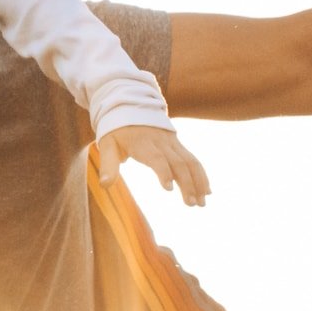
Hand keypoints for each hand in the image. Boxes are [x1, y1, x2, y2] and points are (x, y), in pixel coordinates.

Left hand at [96, 122, 211, 206]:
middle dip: (187, 183)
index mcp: (142, 143)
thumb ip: (108, 165)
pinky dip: (201, 175)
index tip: (169, 188)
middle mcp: (161, 143)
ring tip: (202, 203)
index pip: (156, 158)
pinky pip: (193, 160)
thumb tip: (105, 185)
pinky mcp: (178, 145)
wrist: (130, 106)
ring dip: (198, 182)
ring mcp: (172, 143)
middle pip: (178, 163)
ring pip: (190, 161)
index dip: (163, 172)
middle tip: (191, 204)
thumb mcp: (107, 145)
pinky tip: (206, 191)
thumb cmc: (117, 130)